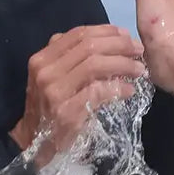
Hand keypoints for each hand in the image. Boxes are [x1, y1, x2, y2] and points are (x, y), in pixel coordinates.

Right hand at [11, 25, 146, 162]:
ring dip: (123, 64)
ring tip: (139, 69)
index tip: (125, 35)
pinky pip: (98, 92)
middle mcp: (46, 72)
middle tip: (138, 50)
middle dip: (119, 45)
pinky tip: (129, 90)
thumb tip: (107, 40)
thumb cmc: (48, 108)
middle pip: (89, 47)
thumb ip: (69, 58)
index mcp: (42, 59)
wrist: (33, 143)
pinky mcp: (67, 112)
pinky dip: (118, 88)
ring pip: (95, 65)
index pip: (78, 34)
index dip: (106, 31)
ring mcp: (55, 92)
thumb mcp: (51, 78)